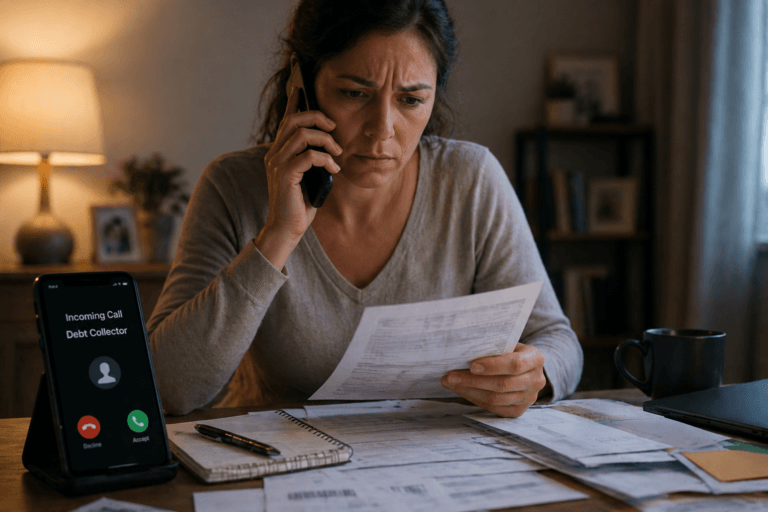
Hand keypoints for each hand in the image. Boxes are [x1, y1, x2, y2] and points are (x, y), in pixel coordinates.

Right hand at [257, 85, 342, 267]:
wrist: (288, 228)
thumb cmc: (301, 203)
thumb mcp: (311, 175)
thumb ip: (313, 157)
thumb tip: (330, 142)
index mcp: (279, 150)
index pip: (286, 118)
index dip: (294, 100)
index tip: (301, 83)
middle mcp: (274, 153)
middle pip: (293, 120)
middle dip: (317, 118)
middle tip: (334, 129)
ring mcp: (277, 163)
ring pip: (302, 134)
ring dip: (326, 141)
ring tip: (338, 153)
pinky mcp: (284, 175)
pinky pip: (309, 156)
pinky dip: (326, 159)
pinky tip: (335, 169)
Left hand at [441, 343, 546, 417]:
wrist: (524, 367)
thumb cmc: (510, 351)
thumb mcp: (507, 344)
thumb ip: (492, 347)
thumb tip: (462, 349)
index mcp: (535, 358)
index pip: (514, 364)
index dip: (493, 366)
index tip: (471, 365)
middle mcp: (536, 380)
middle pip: (502, 384)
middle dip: (473, 380)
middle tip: (451, 375)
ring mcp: (529, 398)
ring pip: (496, 399)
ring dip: (469, 391)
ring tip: (450, 382)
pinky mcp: (518, 410)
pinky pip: (493, 408)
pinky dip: (474, 398)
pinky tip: (461, 390)